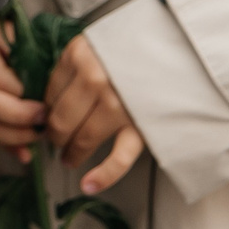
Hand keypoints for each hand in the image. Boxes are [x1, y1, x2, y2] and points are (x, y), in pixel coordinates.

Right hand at [0, 21, 44, 159]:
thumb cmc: (0, 33)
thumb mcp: (13, 35)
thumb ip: (28, 59)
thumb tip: (50, 100)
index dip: (24, 95)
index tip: (48, 104)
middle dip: (18, 119)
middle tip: (43, 124)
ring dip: (11, 136)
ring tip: (36, 135)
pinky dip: (2, 142)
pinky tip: (23, 150)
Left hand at [46, 35, 145, 194]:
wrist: (182, 47)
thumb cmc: (136, 44)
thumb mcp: (96, 43)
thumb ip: (75, 65)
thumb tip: (50, 99)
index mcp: (79, 55)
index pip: (50, 93)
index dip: (46, 110)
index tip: (47, 118)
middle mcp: (94, 79)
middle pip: (61, 119)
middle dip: (54, 135)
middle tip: (53, 141)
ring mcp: (117, 104)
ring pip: (83, 138)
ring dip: (71, 153)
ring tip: (67, 159)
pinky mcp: (141, 125)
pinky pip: (119, 158)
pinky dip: (103, 176)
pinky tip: (88, 185)